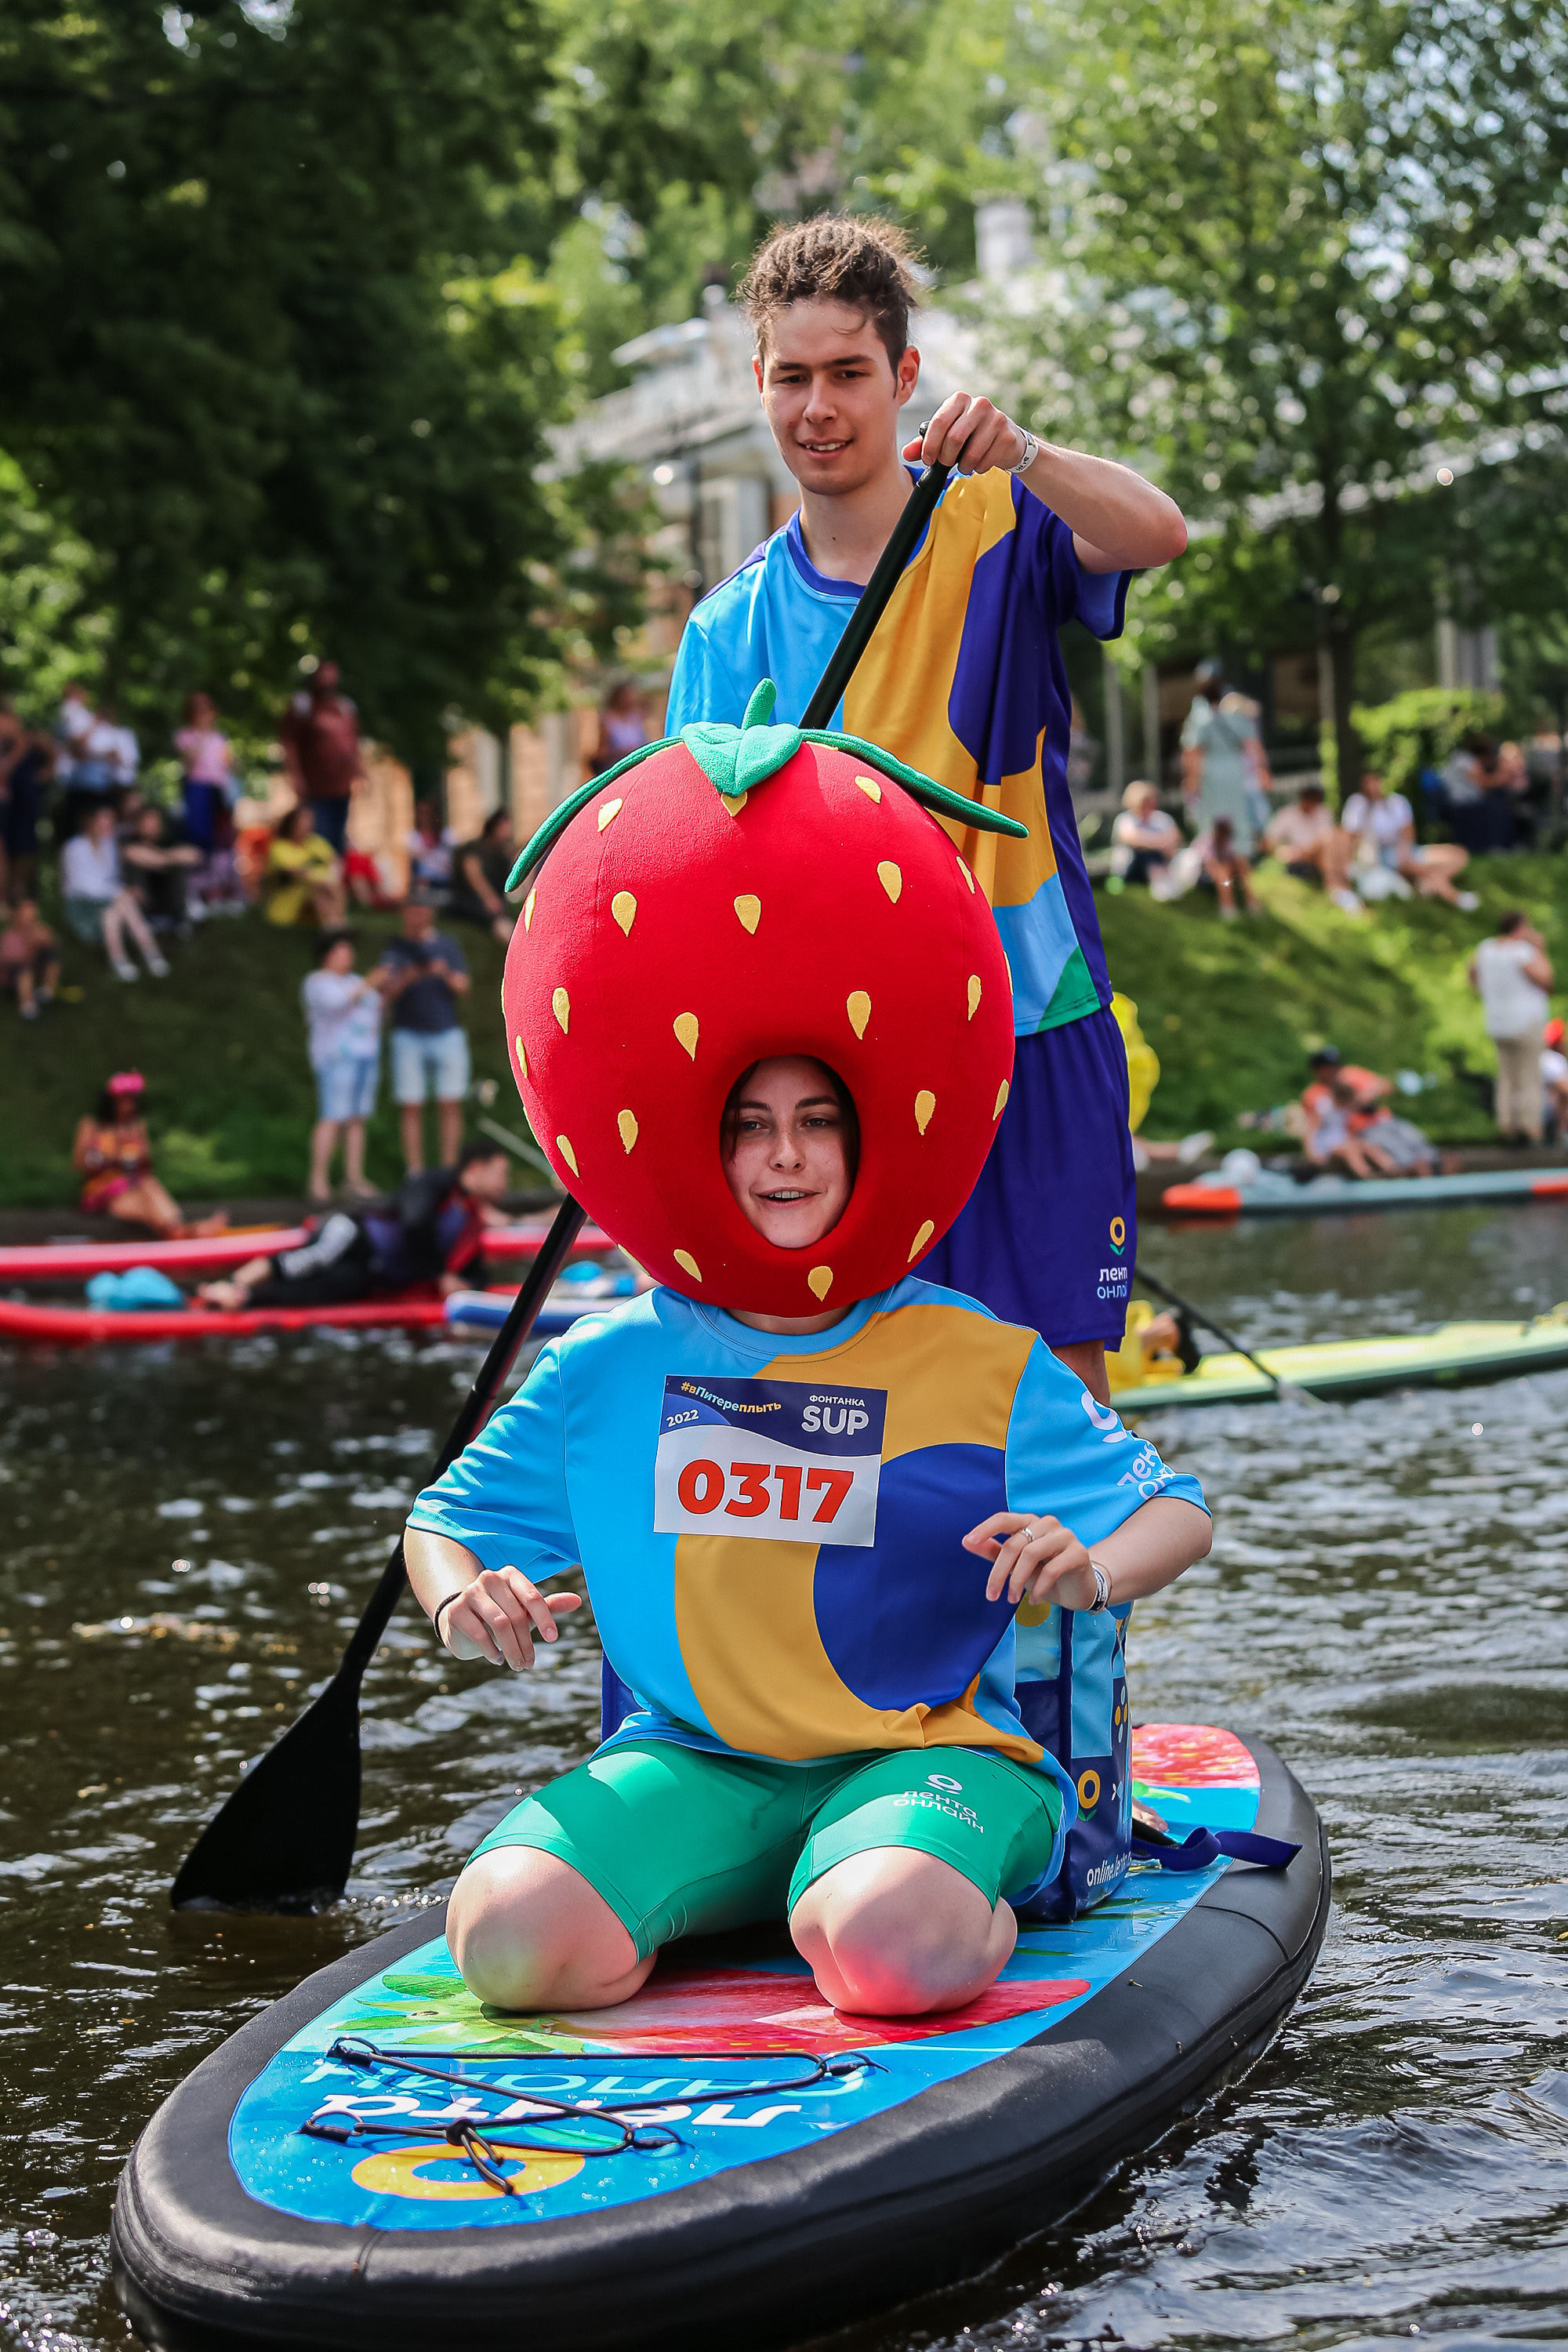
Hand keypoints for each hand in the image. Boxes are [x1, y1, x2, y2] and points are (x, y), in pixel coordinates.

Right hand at [437, 1566, 581, 1667]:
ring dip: (512, 1650)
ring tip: (518, 1665)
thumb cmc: (500, 1614)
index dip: (545, 1618)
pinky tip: (498, 1659)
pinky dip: (492, 1651)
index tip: (553, 1638)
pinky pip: (480, 1634)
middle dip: (526, 1643)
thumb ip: (548, 1606)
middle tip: (530, 1664)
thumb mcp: (524, 1611)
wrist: (460, 1621)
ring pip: (500, 1624)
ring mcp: (470, 1593)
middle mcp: (489, 1579)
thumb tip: (578, 1600)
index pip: (532, 1596)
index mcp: (510, 1575)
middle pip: (517, 1615)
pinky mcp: (456, 1611)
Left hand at [902, 392, 1027, 478]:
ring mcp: (996, 418)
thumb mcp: (946, 435)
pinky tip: (980, 463)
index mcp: (959, 399)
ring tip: (964, 464)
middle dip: (946, 457)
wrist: (1006, 439)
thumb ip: (925, 443)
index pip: (939, 422)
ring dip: (963, 466)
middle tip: (947, 462)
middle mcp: (979, 404)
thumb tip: (906, 453)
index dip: (930, 446)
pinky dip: (978, 468)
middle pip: (954, 438)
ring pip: (971, 452)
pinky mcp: (1008, 435)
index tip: (929, 459)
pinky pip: (986, 461)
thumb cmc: (971, 435)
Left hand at [963, 1512, 1098, 1610]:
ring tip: (1013, 1599)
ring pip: (1031, 1554)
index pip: (1003, 1519)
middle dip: (999, 1572)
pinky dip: (1039, 1587)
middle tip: (992, 1595)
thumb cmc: (1042, 1573)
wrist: (1076, 1589)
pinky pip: (1052, 1569)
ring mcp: (1064, 1536)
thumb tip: (966, 1542)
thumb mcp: (1014, 1565)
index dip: (985, 1529)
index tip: (968, 1541)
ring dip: (1017, 1580)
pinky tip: (1035, 1600)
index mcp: (1029, 1522)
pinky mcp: (1078, 1553)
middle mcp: (1046, 1524)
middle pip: (1014, 1543)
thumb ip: (993, 1552)